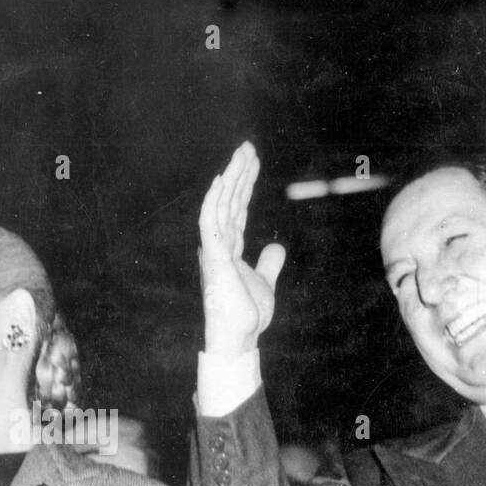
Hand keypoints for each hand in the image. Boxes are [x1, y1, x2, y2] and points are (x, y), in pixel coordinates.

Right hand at [198, 141, 286, 356]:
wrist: (239, 338)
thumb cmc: (246, 316)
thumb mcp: (265, 283)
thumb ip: (268, 263)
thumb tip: (275, 246)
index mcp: (229, 249)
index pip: (237, 209)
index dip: (244, 184)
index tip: (253, 161)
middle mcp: (219, 245)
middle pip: (229, 201)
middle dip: (238, 173)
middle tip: (247, 146)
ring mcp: (214, 250)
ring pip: (220, 205)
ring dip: (230, 179)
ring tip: (241, 154)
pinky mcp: (213, 258)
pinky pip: (210, 224)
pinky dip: (214, 201)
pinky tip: (221, 181)